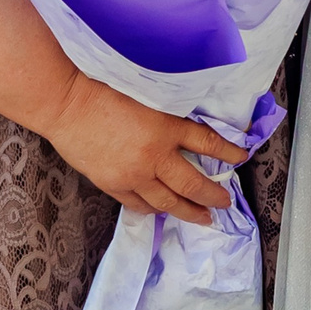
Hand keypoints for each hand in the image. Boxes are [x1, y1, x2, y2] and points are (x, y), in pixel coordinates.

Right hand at [41, 74, 246, 222]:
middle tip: (225, 204)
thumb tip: (189, 130)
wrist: (68, 105)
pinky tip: (162, 210)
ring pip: (168, 202)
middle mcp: (154, 157)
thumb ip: (169, 116)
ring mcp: (133, 176)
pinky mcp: (113, 185)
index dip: (229, 152)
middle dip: (213, 196)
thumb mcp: (149, 96)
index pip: (208, 143)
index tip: (242, 157)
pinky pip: (139, 205)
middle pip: (193, 184)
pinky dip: (154, 209)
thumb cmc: (106, 91)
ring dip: (188, 211)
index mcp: (166, 129)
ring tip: (202, 218)